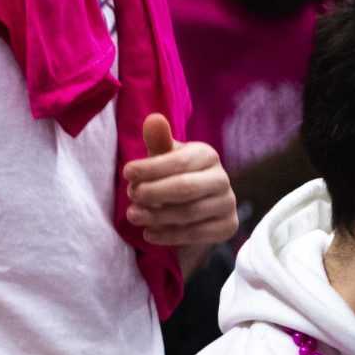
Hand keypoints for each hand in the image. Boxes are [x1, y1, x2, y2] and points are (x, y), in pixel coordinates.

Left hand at [123, 113, 237, 247]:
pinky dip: (169, 236)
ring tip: (133, 215)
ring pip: (189, 213)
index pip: (179, 162)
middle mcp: (222, 178)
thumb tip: (153, 119)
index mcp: (207, 155)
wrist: (193, 208)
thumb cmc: (171, 176)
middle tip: (131, 197)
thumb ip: (158, 140)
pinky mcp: (228, 227)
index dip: (151, 167)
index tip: (127, 173)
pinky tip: (149, 233)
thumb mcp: (162, 158)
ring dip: (156, 216)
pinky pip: (196, 234)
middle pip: (185, 188)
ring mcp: (228, 203)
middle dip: (153, 193)